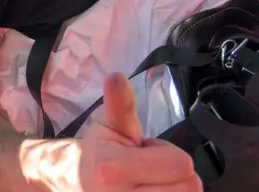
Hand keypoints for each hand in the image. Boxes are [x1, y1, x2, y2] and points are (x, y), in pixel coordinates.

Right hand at [25, 74, 199, 191]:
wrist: (68, 182)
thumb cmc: (95, 154)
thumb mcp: (108, 126)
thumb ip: (121, 104)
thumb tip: (116, 77)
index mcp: (115, 168)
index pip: (182, 164)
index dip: (169, 153)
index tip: (149, 152)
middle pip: (190, 187)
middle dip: (176, 175)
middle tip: (151, 170)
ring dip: (173, 189)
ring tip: (150, 182)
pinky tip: (151, 191)